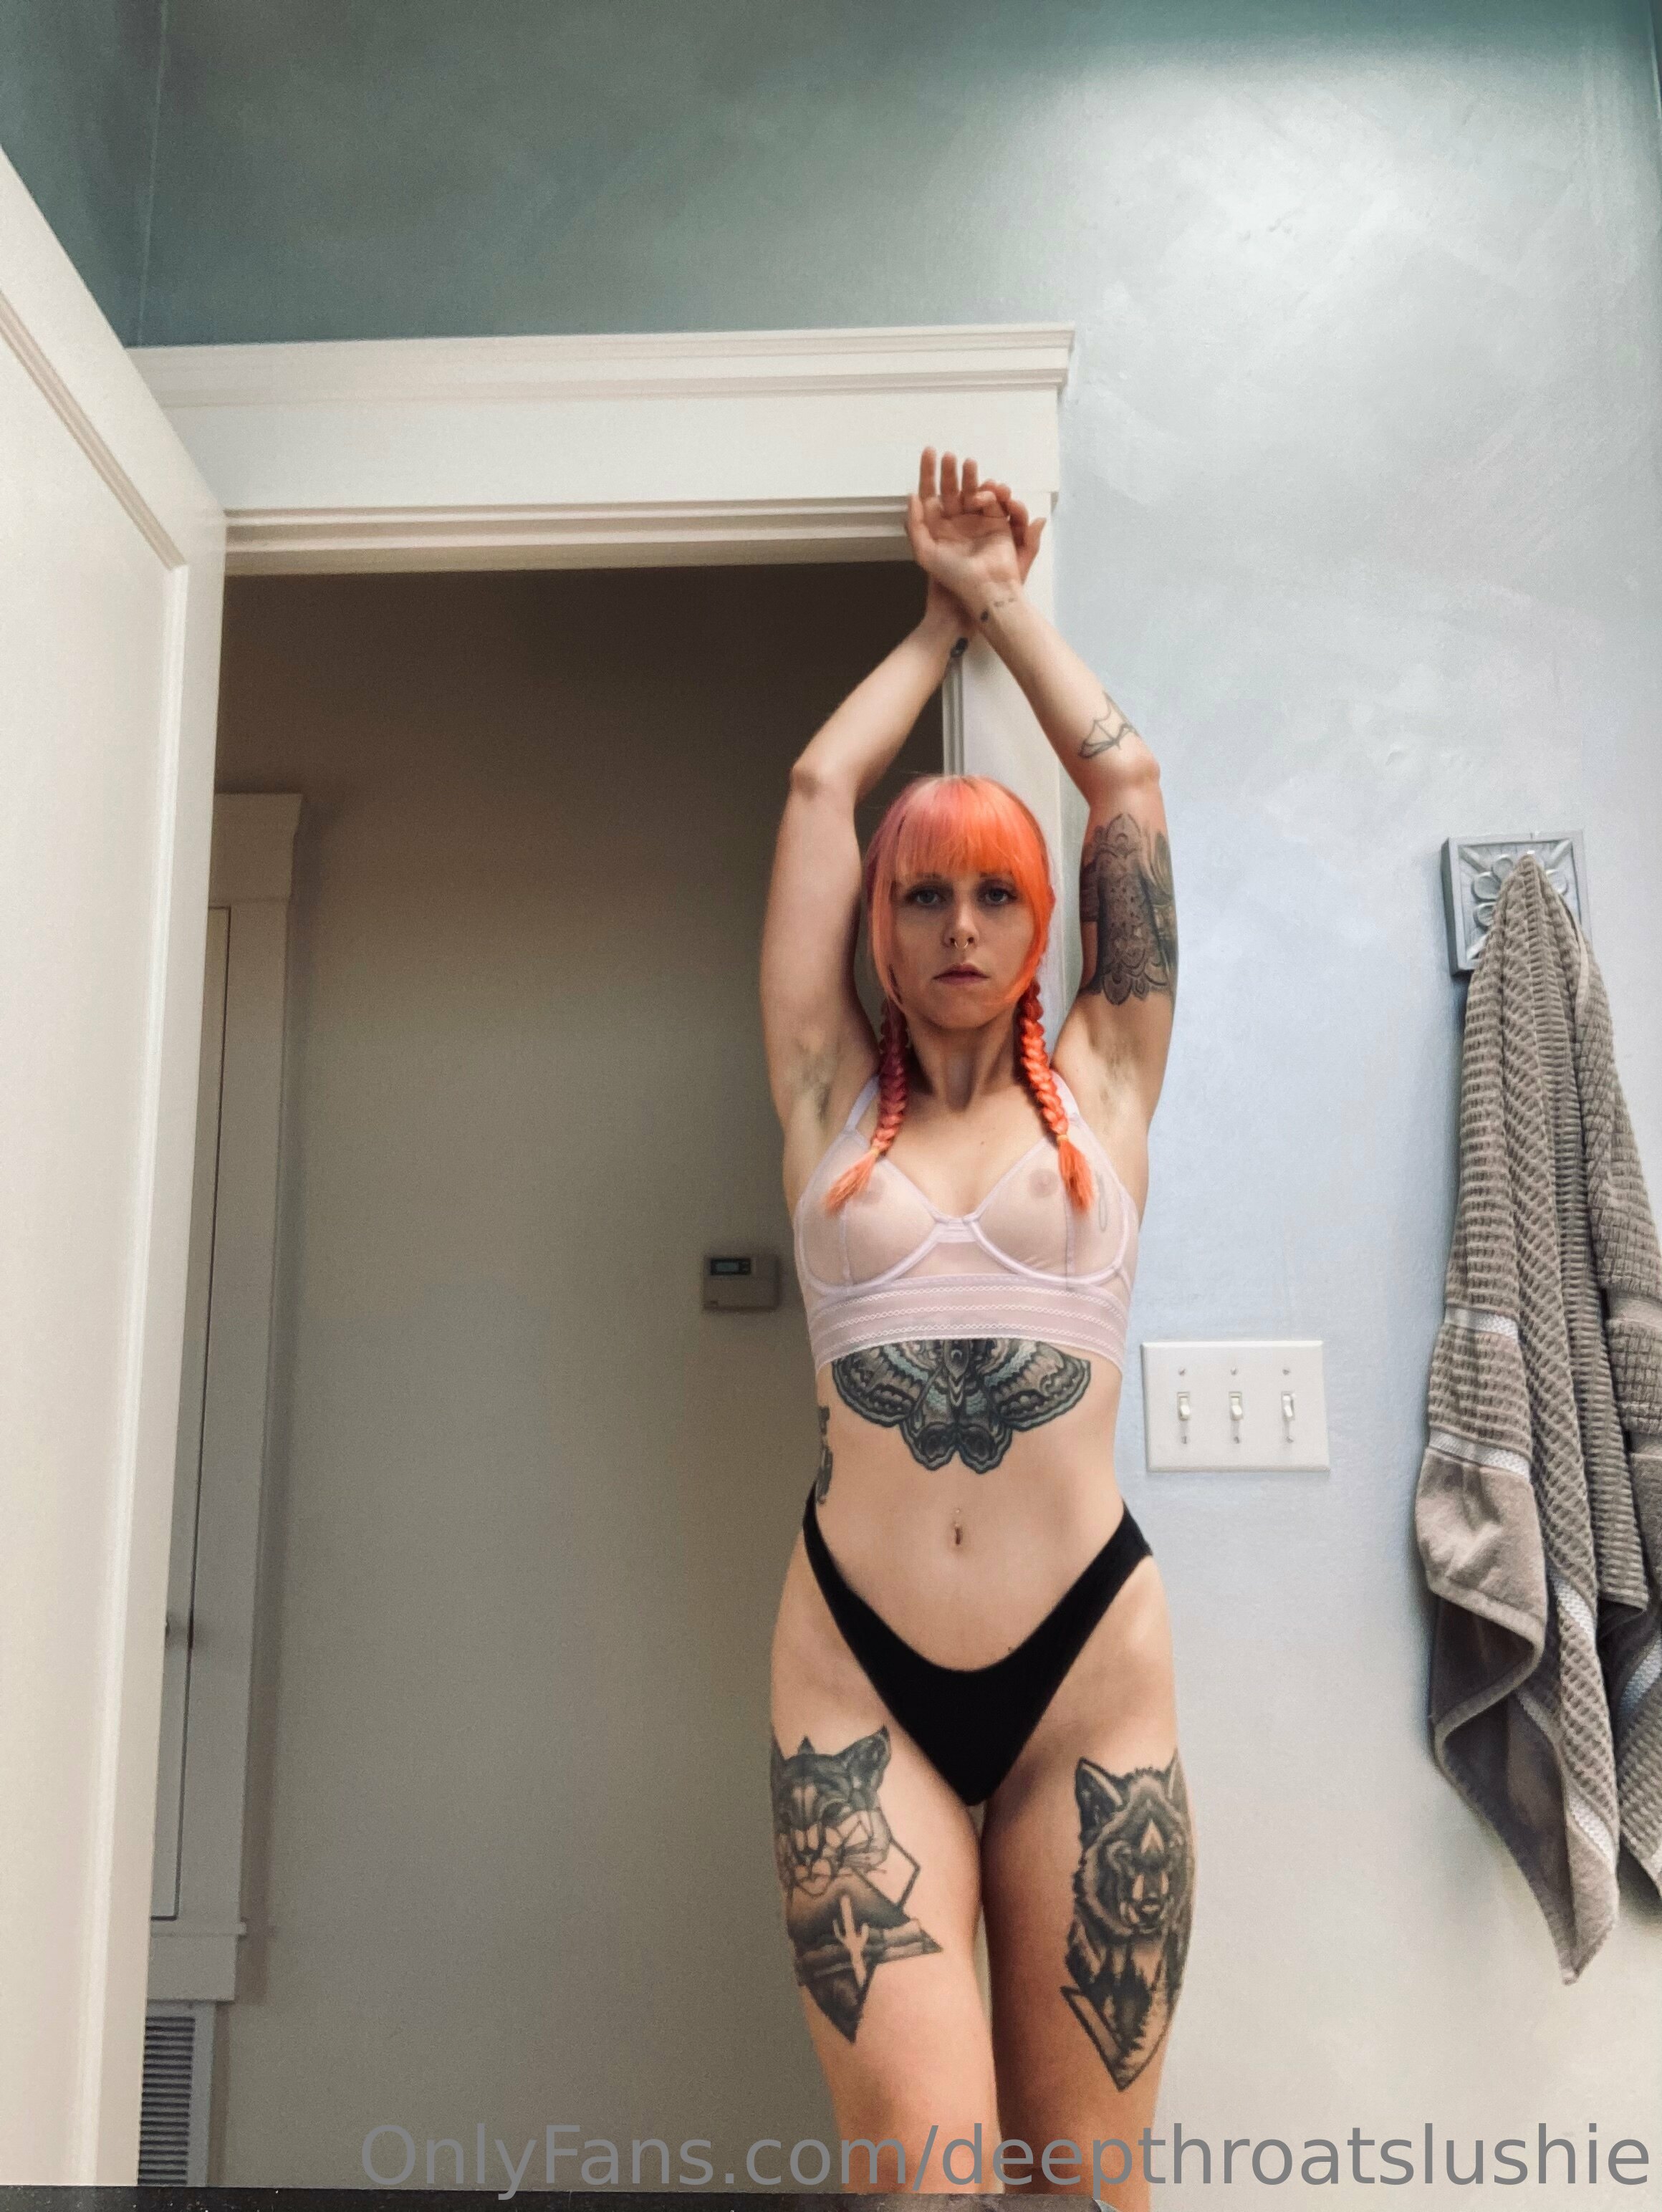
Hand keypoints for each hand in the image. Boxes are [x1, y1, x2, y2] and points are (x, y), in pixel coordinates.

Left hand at [906, 447, 1046, 622]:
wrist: (985, 589)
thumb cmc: (953, 575)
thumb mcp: (924, 552)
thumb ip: (915, 523)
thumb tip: (912, 495)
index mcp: (936, 528)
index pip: (929, 494)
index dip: (928, 473)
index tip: (929, 452)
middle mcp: (955, 522)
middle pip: (950, 489)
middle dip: (949, 471)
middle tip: (949, 455)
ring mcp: (975, 522)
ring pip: (971, 491)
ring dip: (969, 477)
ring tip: (968, 463)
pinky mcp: (996, 523)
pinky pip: (991, 501)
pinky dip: (987, 493)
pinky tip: (983, 493)